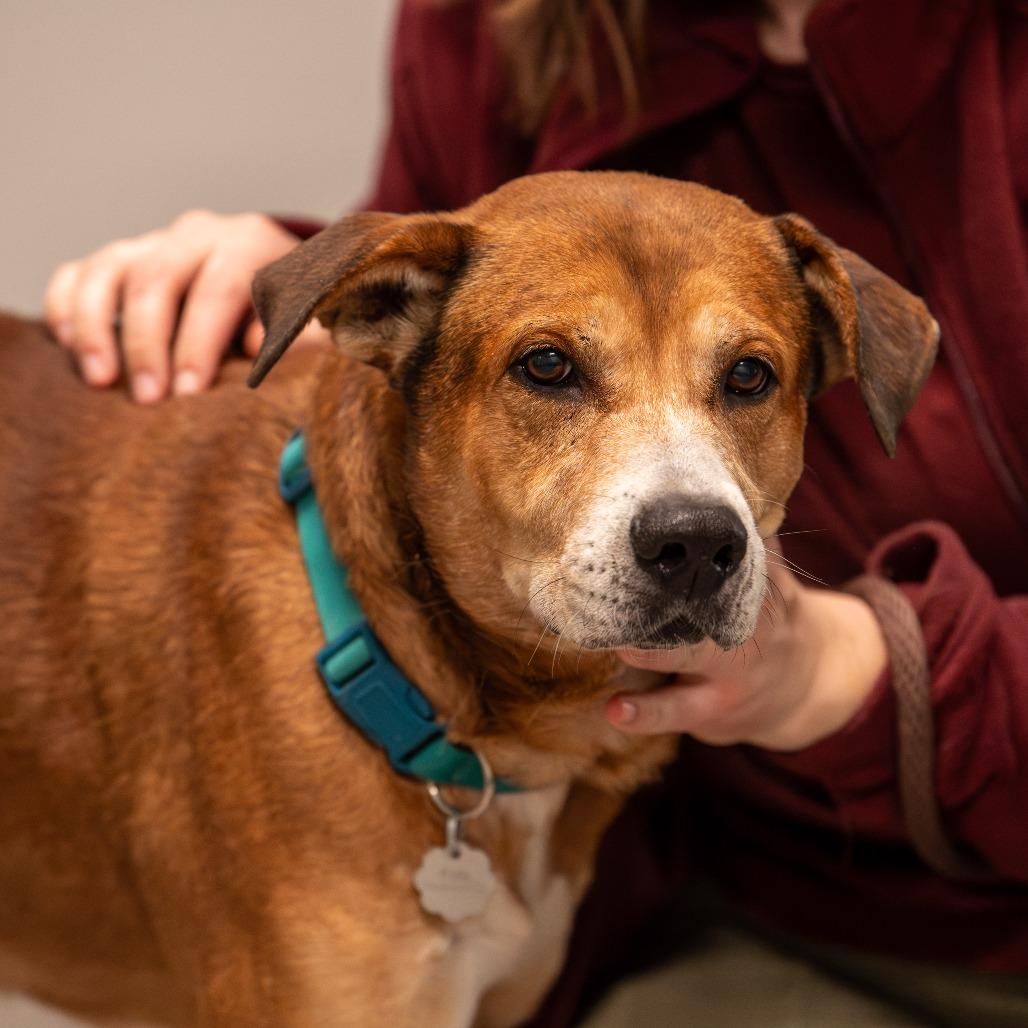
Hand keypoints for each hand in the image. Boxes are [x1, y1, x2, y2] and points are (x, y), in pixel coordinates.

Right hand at [45, 210, 320, 402]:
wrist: (278, 291)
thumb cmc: (297, 319)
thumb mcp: (314, 326)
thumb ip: (300, 338)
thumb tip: (257, 349)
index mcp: (250, 243)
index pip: (220, 286)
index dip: (202, 341)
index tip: (189, 391)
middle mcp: (197, 235)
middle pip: (157, 279)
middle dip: (148, 343)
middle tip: (149, 399)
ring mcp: (153, 244)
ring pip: (108, 271)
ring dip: (96, 327)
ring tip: (100, 381)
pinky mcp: (119, 261)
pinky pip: (77, 275)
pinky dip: (67, 309)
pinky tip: (70, 349)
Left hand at [607, 560, 887, 750]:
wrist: (813, 683)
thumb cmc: (772, 614)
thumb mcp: (772, 575)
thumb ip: (748, 541)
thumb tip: (733, 484)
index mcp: (761, 594)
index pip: (735, 568)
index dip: (710, 553)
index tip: (669, 534)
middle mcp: (746, 635)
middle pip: (710, 618)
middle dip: (673, 606)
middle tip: (632, 594)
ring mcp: (730, 678)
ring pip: (690, 665)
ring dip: (654, 659)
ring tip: (621, 650)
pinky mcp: (712, 712)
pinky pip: (677, 712)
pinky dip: (645, 713)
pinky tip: (614, 710)